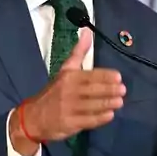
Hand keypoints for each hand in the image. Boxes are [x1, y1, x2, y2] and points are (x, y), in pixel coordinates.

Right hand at [20, 30, 124, 144]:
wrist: (34, 117)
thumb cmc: (54, 92)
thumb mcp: (65, 70)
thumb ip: (78, 52)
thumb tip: (87, 32)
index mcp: (69, 77)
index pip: (90, 75)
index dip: (105, 76)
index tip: (118, 77)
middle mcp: (69, 92)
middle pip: (92, 90)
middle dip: (109, 90)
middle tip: (122, 90)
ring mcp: (69, 109)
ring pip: (92, 105)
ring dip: (107, 103)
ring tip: (119, 102)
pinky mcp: (70, 123)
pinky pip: (88, 120)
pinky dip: (100, 118)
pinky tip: (109, 115)